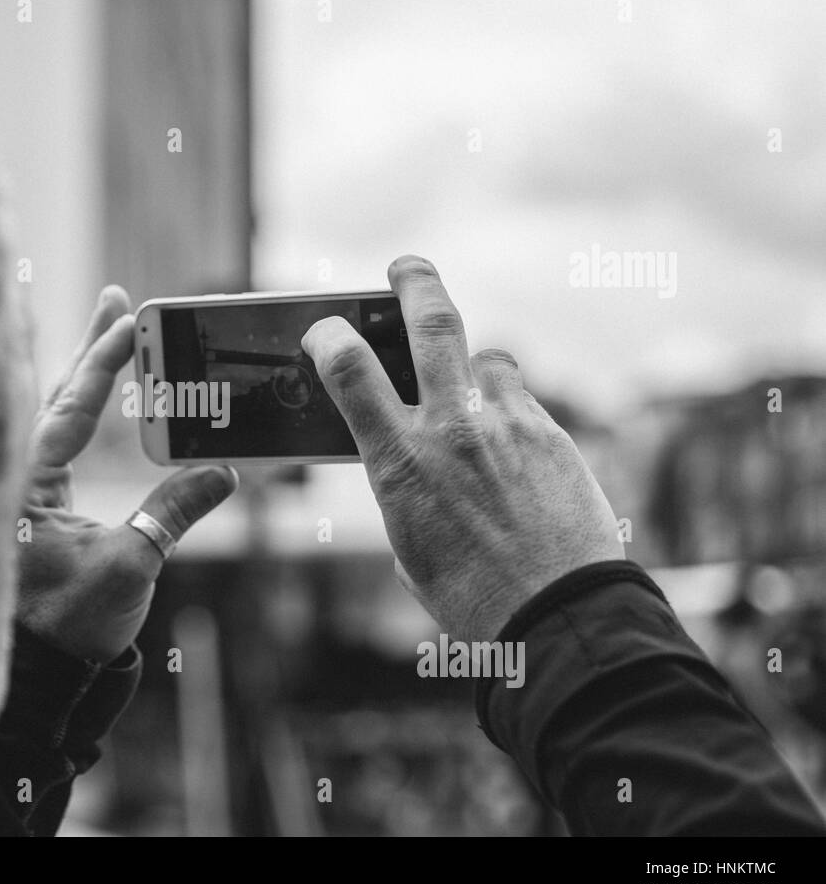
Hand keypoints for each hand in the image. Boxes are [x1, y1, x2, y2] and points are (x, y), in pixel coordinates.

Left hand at [17, 285, 237, 662]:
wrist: (44, 675)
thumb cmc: (70, 626)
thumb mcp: (130, 566)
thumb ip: (173, 512)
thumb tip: (224, 471)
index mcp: (29, 483)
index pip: (70, 405)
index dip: (102, 359)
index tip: (126, 318)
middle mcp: (21, 477)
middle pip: (58, 395)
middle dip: (89, 346)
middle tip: (115, 299)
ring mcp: (28, 491)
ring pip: (57, 415)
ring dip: (85, 372)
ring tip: (110, 330)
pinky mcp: (41, 508)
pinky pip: (61, 444)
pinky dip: (81, 410)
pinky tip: (92, 396)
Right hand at [301, 256, 623, 642]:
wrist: (559, 617)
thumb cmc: (471, 596)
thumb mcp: (408, 544)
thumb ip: (402, 486)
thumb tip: (407, 459)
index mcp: (400, 463)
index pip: (349, 369)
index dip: (328, 337)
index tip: (324, 332)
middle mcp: (453, 429)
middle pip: (432, 322)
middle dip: (415, 281)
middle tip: (405, 267)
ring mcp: (508, 424)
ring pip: (488, 356)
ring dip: (472, 368)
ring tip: (472, 399)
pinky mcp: (553, 434)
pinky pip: (522, 399)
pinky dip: (508, 410)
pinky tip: (512, 449)